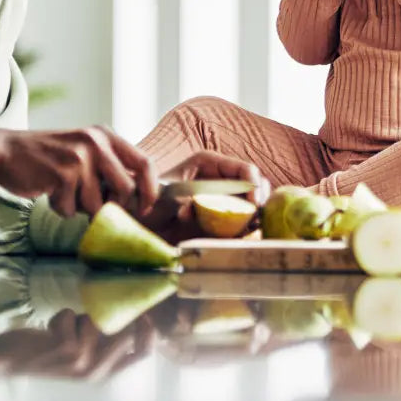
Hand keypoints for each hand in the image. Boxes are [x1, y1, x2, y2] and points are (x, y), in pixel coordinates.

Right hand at [0, 126, 159, 218]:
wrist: (5, 151)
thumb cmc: (47, 157)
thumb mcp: (84, 150)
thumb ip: (109, 167)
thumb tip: (139, 198)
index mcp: (105, 135)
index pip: (144, 163)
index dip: (150, 190)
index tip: (145, 208)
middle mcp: (96, 143)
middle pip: (125, 190)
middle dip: (111, 206)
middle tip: (91, 204)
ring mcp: (79, 158)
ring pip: (97, 205)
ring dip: (79, 207)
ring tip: (62, 190)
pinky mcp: (62, 175)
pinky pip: (72, 209)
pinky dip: (61, 208)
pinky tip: (49, 191)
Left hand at [0, 309, 154, 379]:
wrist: (9, 362)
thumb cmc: (45, 353)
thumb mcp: (80, 354)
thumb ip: (103, 341)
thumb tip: (129, 316)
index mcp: (103, 373)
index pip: (141, 355)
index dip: (149, 332)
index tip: (144, 313)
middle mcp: (95, 371)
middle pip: (124, 333)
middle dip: (107, 316)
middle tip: (85, 318)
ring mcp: (81, 361)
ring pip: (93, 320)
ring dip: (75, 317)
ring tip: (60, 332)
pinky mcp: (65, 348)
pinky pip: (71, 315)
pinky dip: (60, 316)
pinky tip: (47, 333)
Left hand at [142, 150, 270, 243]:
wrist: (142, 217)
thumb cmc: (151, 197)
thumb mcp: (165, 194)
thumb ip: (179, 199)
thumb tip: (191, 210)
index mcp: (210, 164)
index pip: (245, 170)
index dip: (254, 185)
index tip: (253, 204)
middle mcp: (220, 180)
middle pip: (255, 187)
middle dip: (259, 203)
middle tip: (254, 220)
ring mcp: (223, 199)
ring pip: (251, 206)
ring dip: (251, 218)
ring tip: (243, 229)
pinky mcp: (221, 218)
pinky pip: (241, 223)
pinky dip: (242, 231)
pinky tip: (234, 236)